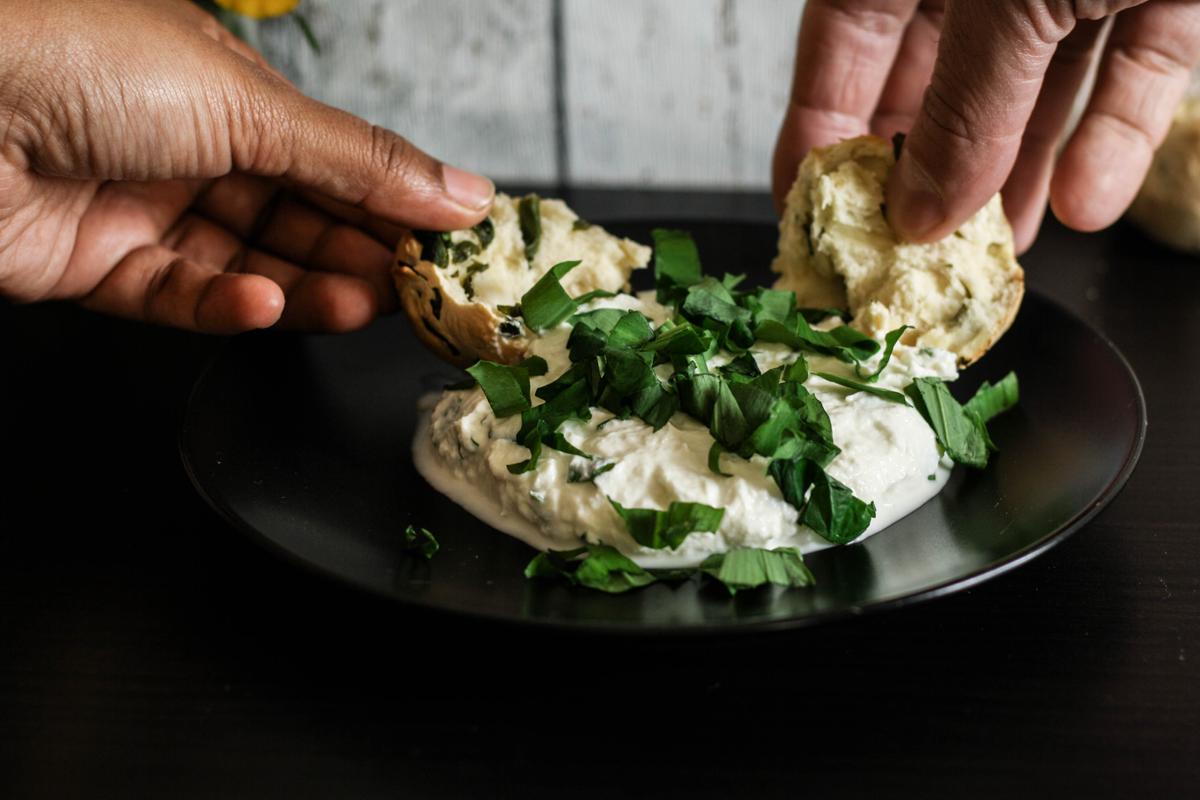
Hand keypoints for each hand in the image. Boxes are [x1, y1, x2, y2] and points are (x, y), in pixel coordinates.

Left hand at [0, 0, 493, 332]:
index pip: (333, 159)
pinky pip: (185, 297)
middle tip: (418, 289)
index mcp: (225, 90)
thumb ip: (359, 161)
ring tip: (361, 305)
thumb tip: (460, 191)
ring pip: (253, 265)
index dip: (395, 200)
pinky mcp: (100, 266)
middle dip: (362, 253)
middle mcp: (189, 148)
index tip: (453, 241)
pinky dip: (229, 307)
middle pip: (300, 218)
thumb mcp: (248, 102)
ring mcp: (145, 208)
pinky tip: (264, 305)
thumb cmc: (73, 56)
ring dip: (309, 289)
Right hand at [772, 1, 1199, 251]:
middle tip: (911, 249)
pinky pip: (1131, 68)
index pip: (842, 45)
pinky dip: (1114, 134)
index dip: (819, 132)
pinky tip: (1088, 200)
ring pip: (1034, 86)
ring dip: (1018, 172)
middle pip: (936, 77)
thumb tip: (918, 209)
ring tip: (999, 247)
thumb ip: (962, 109)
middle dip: (928, 169)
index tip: (810, 213)